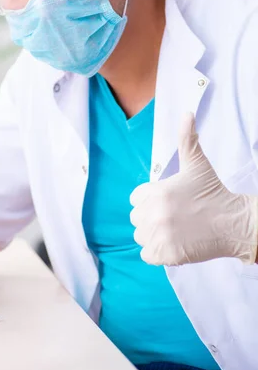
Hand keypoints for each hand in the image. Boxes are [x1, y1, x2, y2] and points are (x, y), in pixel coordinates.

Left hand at [129, 112, 257, 265]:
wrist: (233, 223)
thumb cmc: (213, 192)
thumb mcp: (197, 164)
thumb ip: (187, 139)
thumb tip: (186, 114)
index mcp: (157, 192)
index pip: (136, 199)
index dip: (150, 200)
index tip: (168, 201)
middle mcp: (155, 214)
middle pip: (136, 218)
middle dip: (150, 217)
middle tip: (173, 216)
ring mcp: (161, 236)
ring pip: (141, 236)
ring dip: (153, 235)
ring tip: (174, 229)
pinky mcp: (167, 255)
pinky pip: (146, 255)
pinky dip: (157, 252)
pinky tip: (173, 243)